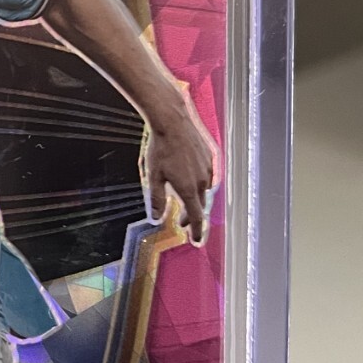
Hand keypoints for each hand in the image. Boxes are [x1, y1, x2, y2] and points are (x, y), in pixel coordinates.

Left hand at [143, 103, 216, 244]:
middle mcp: (201, 181)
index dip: (196, 232)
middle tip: (182, 223)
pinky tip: (190, 179)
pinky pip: (206, 176)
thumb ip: (156, 199)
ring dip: (195, 199)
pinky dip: (198, 184)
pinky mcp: (208, 157)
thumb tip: (157, 218)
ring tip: (184, 200)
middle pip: (199, 205)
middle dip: (191, 217)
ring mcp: (207, 168)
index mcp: (188, 188)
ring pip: (203, 190)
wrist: (173, 121)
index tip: (196, 241)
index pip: (196, 217)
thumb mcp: (153, 176)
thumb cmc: (160, 148)